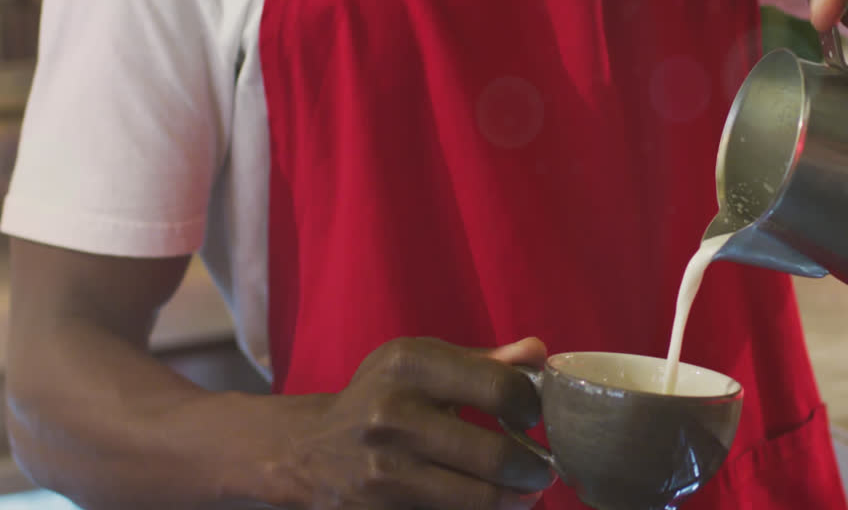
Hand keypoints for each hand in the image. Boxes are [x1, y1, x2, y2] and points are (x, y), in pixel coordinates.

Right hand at [287, 337, 552, 509]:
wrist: (306, 449)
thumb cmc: (380, 398)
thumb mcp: (422, 365)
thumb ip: (483, 361)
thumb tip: (540, 353)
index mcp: (410, 365)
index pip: (501, 388)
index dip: (530, 408)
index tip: (532, 419)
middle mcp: (394, 415)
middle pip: (495, 455)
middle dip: (532, 469)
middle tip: (541, 472)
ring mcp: (384, 471)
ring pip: (477, 499)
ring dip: (512, 501)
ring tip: (523, 494)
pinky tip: (485, 505)